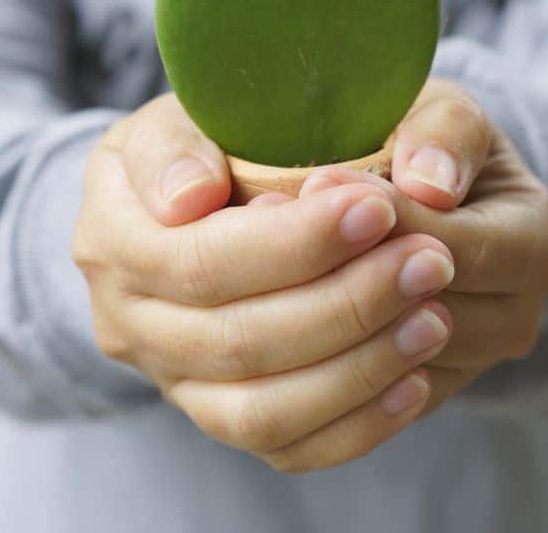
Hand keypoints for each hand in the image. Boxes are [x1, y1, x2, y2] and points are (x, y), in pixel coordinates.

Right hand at [72, 94, 456, 470]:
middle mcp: (125, 315)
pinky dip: (355, 425)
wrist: (200, 193)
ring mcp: (169, 377)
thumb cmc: (217, 134)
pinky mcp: (217, 416)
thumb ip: (192, 129)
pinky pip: (284, 447)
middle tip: (431, 262)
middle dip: (345, 303)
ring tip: (434, 318)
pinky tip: (414, 382)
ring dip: (358, 369)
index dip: (294, 244)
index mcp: (113, 229)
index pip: (201, 257)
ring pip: (260, 411)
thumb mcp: (201, 100)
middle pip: (236, 340)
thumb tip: (192, 195)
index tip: (377, 208)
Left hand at [293, 79, 547, 413]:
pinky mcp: (415, 401)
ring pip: (387, 366)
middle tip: (267, 219)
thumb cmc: (423, 141)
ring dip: (317, 315)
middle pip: (424, 314)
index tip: (316, 179)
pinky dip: (309, 360)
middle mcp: (516, 319)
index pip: (460, 248)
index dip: (386, 218)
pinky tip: (263, 307)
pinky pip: (361, 403)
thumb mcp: (441, 111)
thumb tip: (429, 182)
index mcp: (537, 243)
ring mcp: (468, 368)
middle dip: (342, 270)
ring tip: (258, 261)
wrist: (416, 196)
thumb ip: (444, 130)